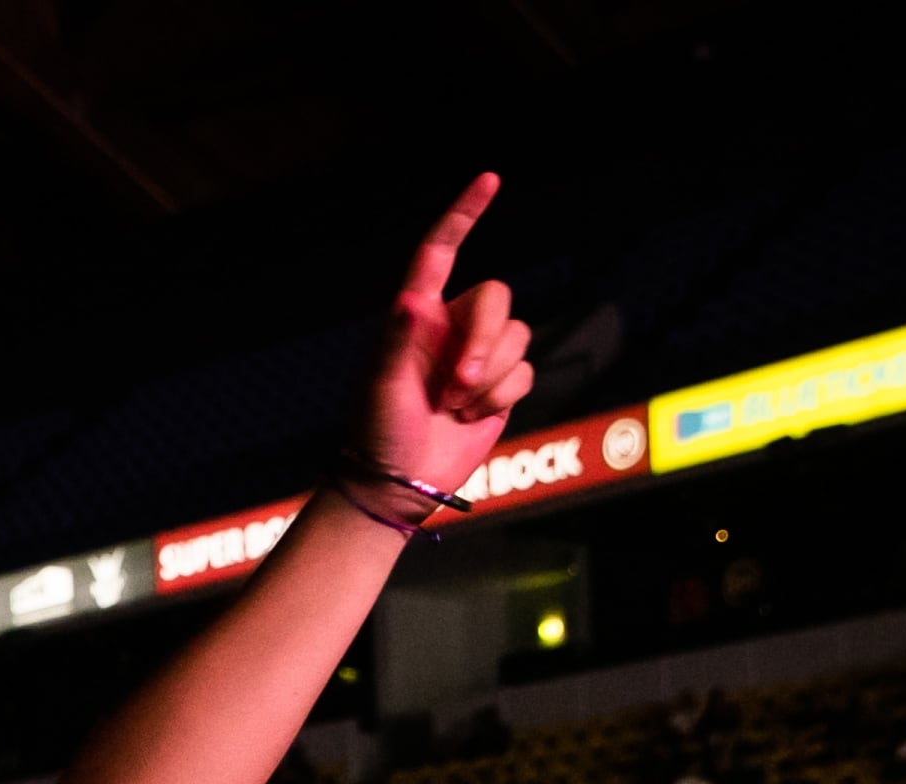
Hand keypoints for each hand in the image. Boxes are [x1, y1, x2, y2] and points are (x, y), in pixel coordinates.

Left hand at [357, 175, 535, 502]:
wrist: (401, 482)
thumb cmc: (380, 432)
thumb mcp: (383, 386)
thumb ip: (399, 341)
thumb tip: (411, 298)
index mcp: (417, 315)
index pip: (441, 252)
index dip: (464, 214)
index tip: (489, 180)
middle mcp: (451, 327)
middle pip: (497, 298)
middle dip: (486, 340)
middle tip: (457, 386)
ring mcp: (478, 356)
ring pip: (517, 337)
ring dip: (491, 378)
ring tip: (454, 408)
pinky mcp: (501, 385)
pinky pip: (525, 371)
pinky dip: (503, 397)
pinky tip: (472, 418)